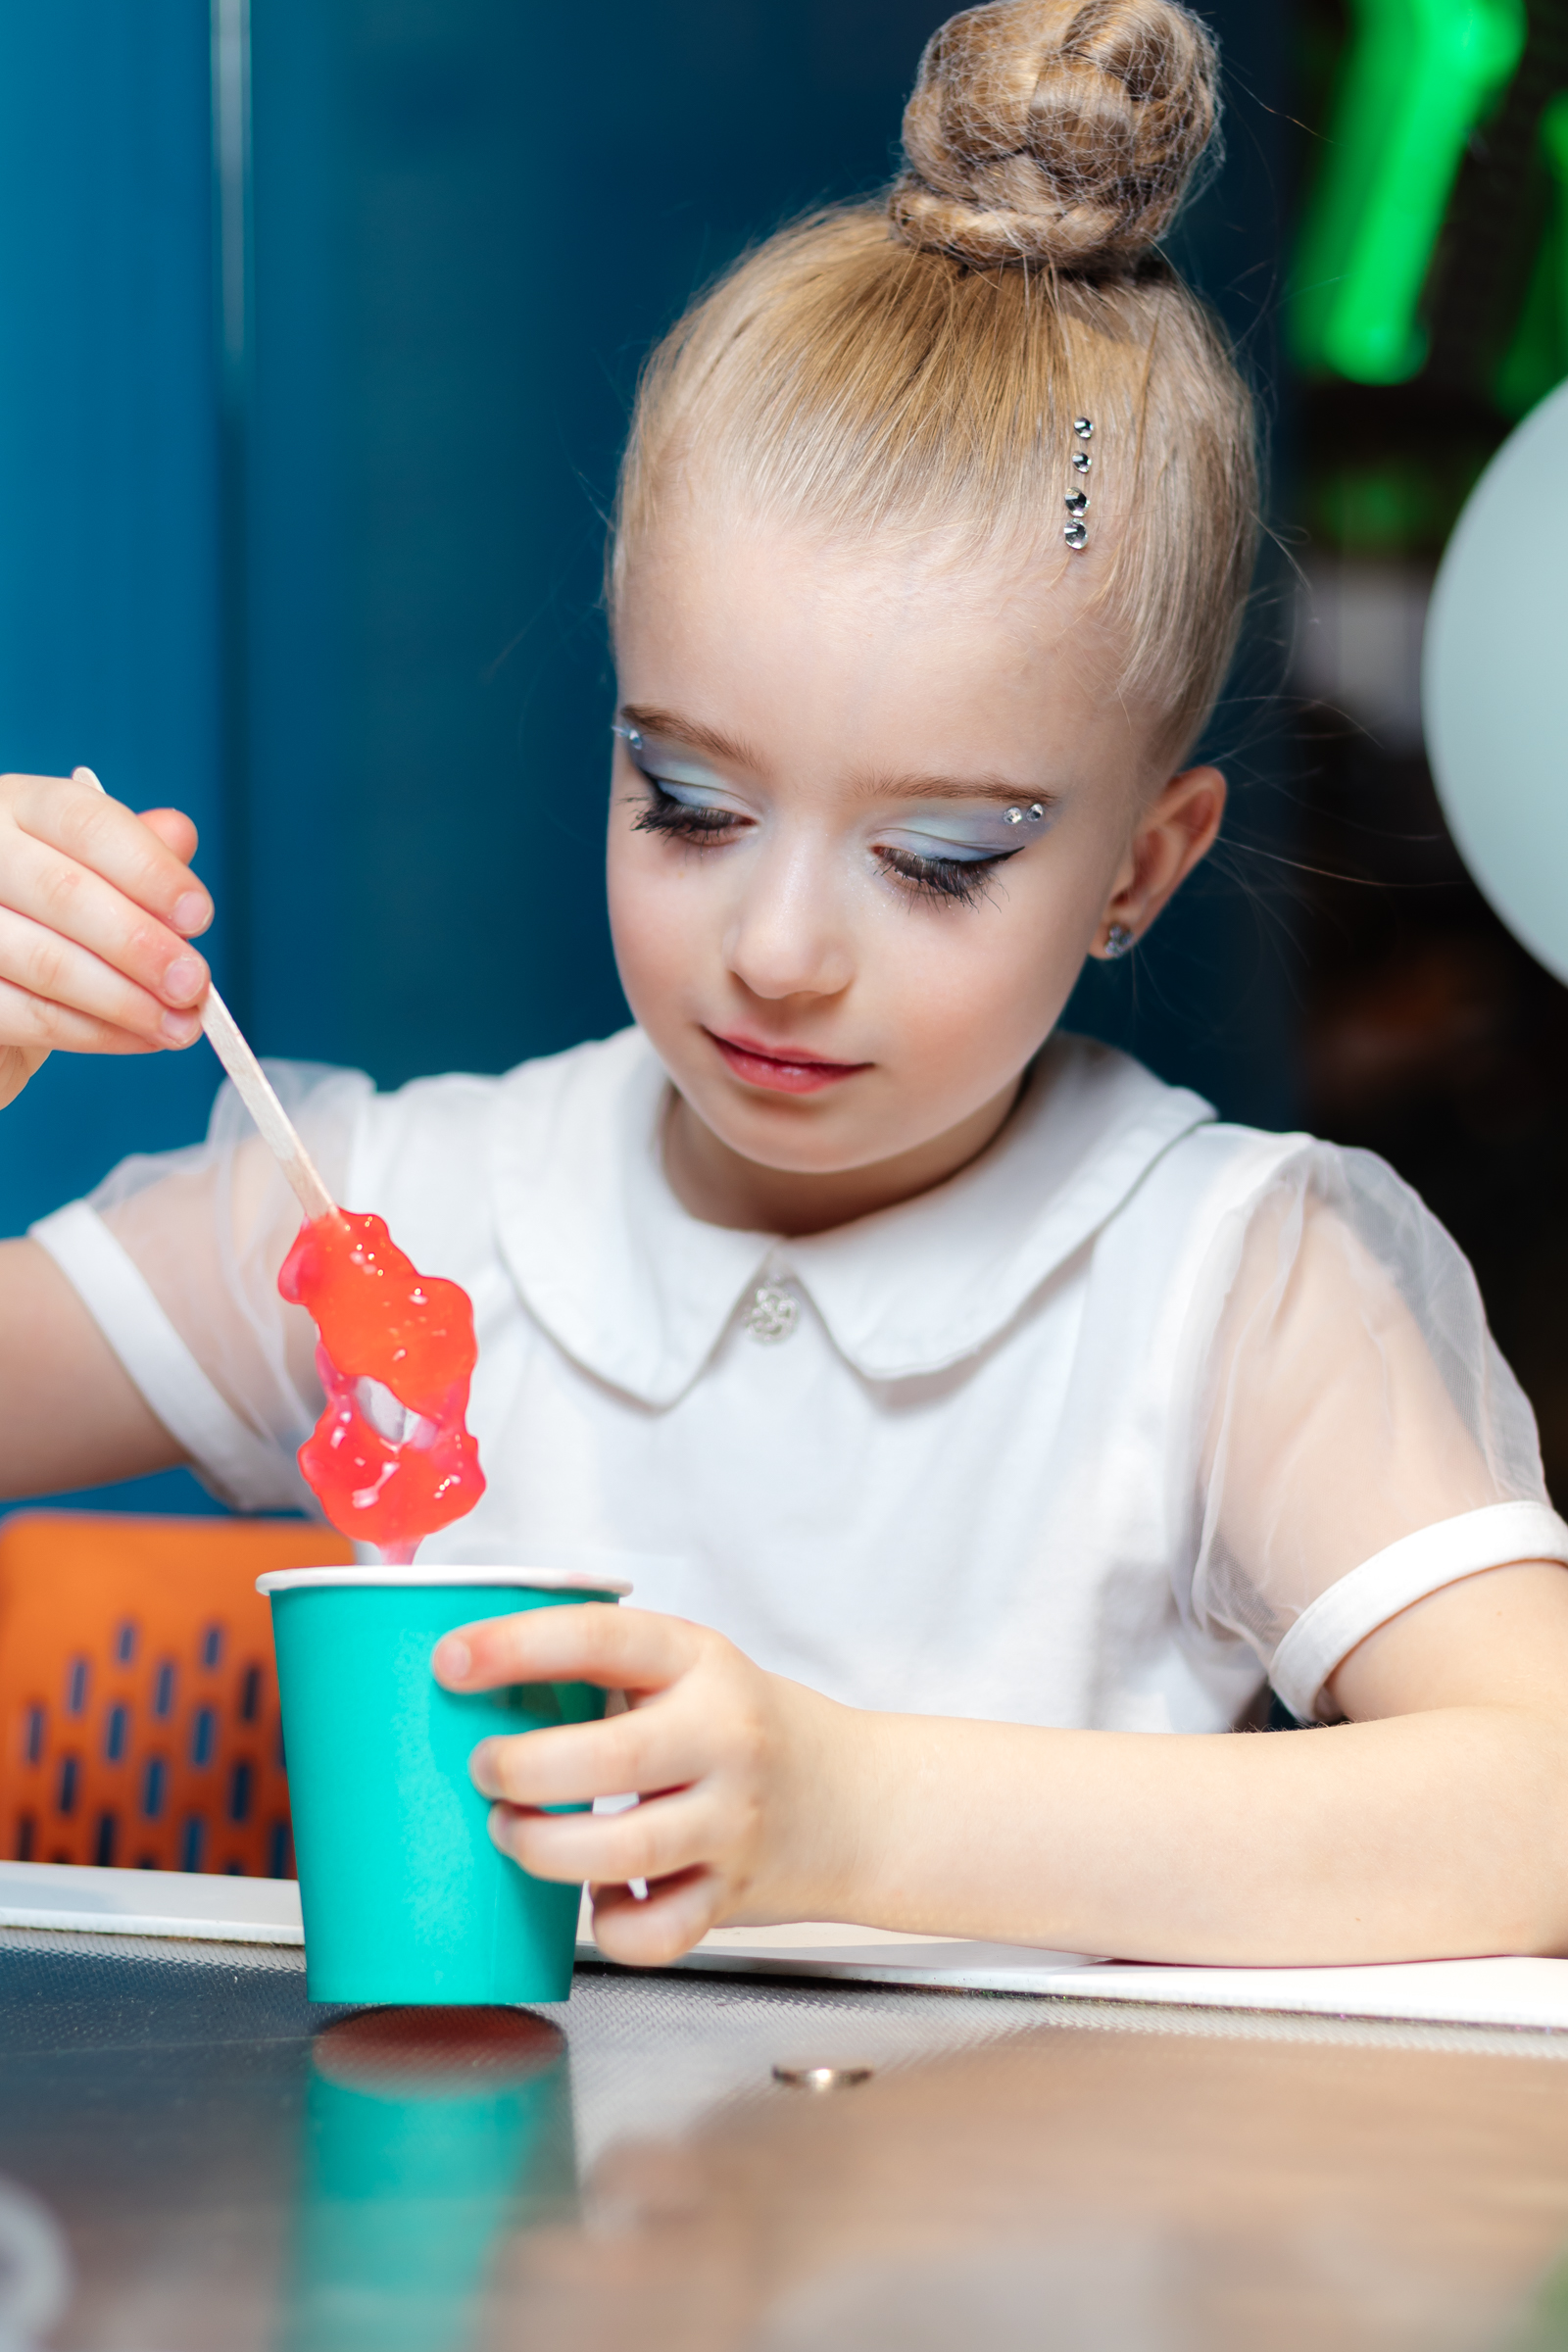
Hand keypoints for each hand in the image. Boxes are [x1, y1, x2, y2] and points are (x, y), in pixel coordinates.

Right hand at [0, 769, 213, 1109]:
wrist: (4, 990)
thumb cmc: (55, 923)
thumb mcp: (98, 880)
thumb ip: (135, 858)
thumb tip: (179, 834)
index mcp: (18, 808)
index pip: (85, 822)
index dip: (149, 871)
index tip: (198, 915)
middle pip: (64, 892)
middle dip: (142, 945)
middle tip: (194, 984)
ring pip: (46, 962)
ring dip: (126, 1001)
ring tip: (181, 1024)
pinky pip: (29, 1016)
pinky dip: (94, 1032)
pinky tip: (140, 1037)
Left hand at [431, 1605, 866, 1966]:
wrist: (861, 1800)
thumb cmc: (750, 1727)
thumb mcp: (693, 1670)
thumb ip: (609, 1672)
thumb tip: (476, 1687)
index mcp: (698, 1662)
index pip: (598, 1638)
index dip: (514, 1648)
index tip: (450, 1662)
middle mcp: (723, 1737)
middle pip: (609, 1759)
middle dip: (521, 1769)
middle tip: (486, 1769)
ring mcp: (732, 1821)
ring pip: (623, 1852)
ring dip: (543, 1849)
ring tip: (515, 1833)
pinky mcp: (732, 1896)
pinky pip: (656, 1931)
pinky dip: (612, 1927)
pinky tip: (601, 1901)